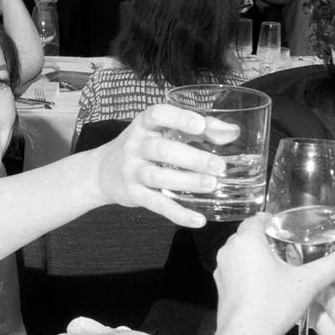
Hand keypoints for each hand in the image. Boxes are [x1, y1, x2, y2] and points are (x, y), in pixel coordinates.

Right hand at [84, 101, 228, 225]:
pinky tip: (198, 219)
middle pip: (161, 150)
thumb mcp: (163, 132)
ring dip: (186, 182)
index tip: (200, 126)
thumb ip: (199, 130)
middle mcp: (134, 145)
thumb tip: (232, 133)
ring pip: (157, 177)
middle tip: (219, 166)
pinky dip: (177, 214)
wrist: (102, 172)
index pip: (157, 115)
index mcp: (144, 125)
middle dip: (191, 158)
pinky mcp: (133, 194)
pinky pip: (156, 205)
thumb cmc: (143, 147)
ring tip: (211, 185)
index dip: (179, 118)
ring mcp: (131, 171)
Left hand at [213, 214, 334, 334]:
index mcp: (246, 240)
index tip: (290, 228)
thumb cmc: (274, 304)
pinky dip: (249, 269)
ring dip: (258, 254)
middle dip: (268, 238)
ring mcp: (221, 267)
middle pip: (249, 235)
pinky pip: (236, 268)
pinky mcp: (220, 284)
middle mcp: (229, 249)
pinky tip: (267, 282)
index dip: (273, 221)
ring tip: (282, 263)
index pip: (258, 219)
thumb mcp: (308, 283)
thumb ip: (332, 265)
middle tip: (291, 245)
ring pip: (241, 252)